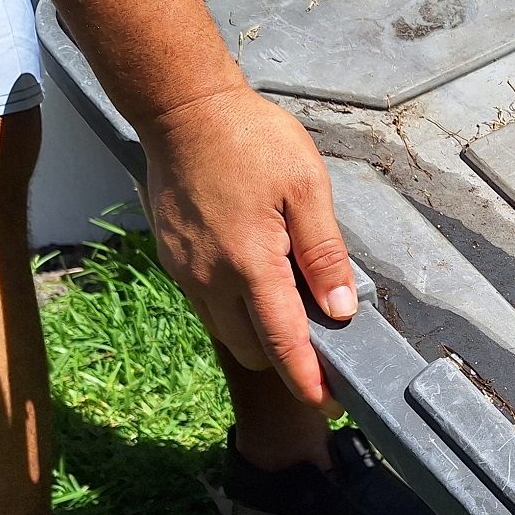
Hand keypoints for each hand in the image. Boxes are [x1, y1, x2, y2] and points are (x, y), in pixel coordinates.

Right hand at [139, 86, 357, 412]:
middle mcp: (210, 279)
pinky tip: (258, 280)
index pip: (283, 343)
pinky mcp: (173, 260)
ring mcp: (186, 271)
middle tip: (321, 348)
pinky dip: (235, 308)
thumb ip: (325, 254)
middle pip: (252, 349)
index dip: (308, 380)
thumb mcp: (306, 188)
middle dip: (285, 359)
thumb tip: (341, 310)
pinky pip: (207, 304)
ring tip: (292, 310)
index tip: (330, 404)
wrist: (183, 110)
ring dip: (258, 334)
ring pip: (226, 331)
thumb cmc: (251, 140)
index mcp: (250, 264)